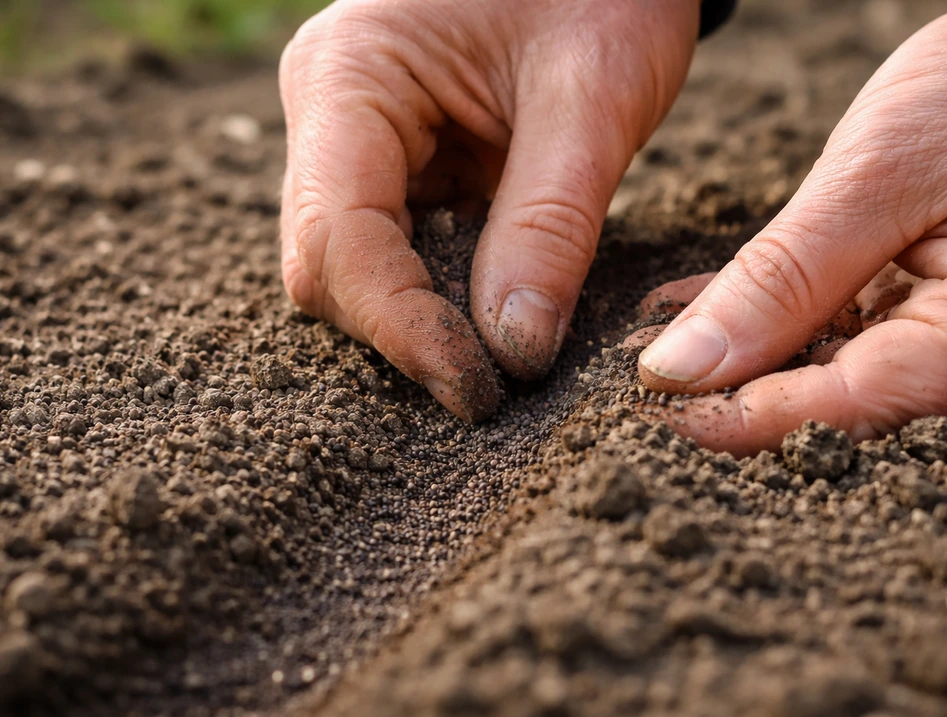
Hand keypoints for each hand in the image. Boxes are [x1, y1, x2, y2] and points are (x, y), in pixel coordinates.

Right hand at [279, 0, 699, 420]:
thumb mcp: (594, 96)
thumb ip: (551, 225)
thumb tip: (514, 354)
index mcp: (350, 76)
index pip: (339, 238)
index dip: (402, 329)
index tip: (479, 390)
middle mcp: (331, 115)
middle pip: (331, 268)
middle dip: (408, 331)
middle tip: (497, 383)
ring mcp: (358, 143)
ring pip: (358, 272)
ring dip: (426, 318)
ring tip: (504, 346)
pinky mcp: (397, 166)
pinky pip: (399, 253)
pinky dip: (445, 293)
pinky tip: (499, 304)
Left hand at [637, 1, 946, 456]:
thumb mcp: (886, 168)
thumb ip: (786, 275)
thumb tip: (685, 368)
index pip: (841, 410)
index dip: (736, 419)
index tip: (652, 412)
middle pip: (829, 407)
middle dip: (727, 398)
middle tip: (636, 387)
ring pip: (822, 373)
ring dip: (735, 361)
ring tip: (648, 345)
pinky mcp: (922, 306)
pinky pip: (832, 331)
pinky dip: (764, 322)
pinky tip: (694, 314)